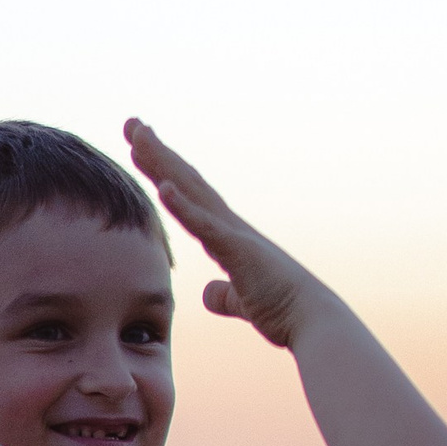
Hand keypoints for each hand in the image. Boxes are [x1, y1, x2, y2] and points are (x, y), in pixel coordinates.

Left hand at [125, 121, 318, 351]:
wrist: (314, 322)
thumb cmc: (285, 312)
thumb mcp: (244, 303)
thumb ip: (225, 296)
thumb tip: (208, 294)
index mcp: (229, 238)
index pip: (191, 197)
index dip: (165, 172)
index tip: (142, 148)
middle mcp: (230, 227)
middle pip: (187, 183)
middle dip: (158, 153)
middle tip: (132, 123)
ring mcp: (235, 235)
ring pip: (193, 192)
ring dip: (164, 164)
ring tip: (139, 135)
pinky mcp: (240, 251)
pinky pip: (207, 227)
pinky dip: (185, 207)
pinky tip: (164, 186)